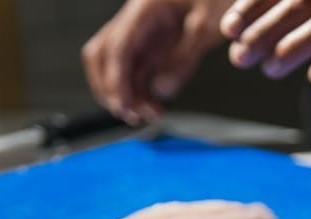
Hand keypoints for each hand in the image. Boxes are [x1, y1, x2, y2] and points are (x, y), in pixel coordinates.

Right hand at [82, 0, 232, 124]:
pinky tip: (153, 107)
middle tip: (129, 113)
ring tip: (150, 114)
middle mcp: (137, 21)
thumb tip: (162, 91)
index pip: (118, 47)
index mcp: (145, 9)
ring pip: (118, 67)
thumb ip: (185, 57)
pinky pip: (137, 72)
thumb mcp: (207, 25)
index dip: (116, 79)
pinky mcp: (154, 46)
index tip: (123, 105)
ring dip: (127, 93)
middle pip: (103, 55)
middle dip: (109, 86)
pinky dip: (139, 91)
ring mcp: (143, 34)